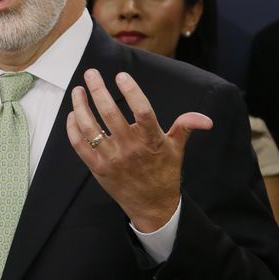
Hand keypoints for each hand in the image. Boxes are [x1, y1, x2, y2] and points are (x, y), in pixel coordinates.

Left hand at [65, 69, 212, 232]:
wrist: (152, 206)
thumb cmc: (164, 173)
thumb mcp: (177, 149)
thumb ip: (185, 127)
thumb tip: (206, 119)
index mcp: (151, 140)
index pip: (142, 111)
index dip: (131, 91)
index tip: (121, 75)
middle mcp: (130, 148)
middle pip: (110, 114)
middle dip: (98, 90)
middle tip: (91, 73)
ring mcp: (111, 158)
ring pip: (90, 127)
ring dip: (80, 106)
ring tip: (78, 90)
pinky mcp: (97, 168)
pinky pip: (79, 144)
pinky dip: (73, 128)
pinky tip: (73, 114)